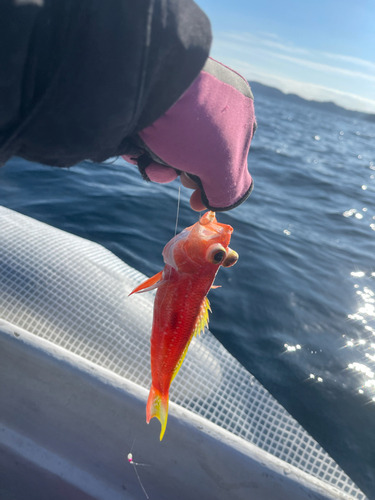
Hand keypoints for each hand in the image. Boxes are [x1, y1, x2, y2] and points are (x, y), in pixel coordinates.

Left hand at [124, 57, 255, 211]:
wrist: (146, 78)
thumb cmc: (192, 124)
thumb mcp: (222, 166)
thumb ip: (228, 191)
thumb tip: (210, 203)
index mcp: (239, 112)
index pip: (232, 160)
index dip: (214, 184)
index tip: (196, 200)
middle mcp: (212, 104)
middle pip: (198, 157)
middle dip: (183, 172)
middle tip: (176, 170)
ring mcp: (181, 101)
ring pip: (171, 149)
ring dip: (160, 165)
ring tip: (150, 157)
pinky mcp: (151, 100)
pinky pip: (150, 135)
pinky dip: (143, 148)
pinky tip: (137, 147)